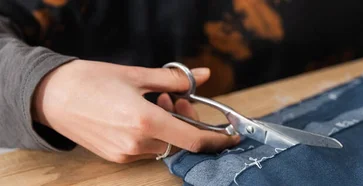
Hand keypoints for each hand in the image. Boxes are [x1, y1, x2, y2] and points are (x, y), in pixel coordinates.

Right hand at [33, 59, 239, 162]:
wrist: (49, 96)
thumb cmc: (90, 81)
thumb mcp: (137, 75)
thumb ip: (174, 80)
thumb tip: (202, 76)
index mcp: (146, 121)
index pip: (195, 140)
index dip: (218, 139)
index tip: (232, 134)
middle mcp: (137, 142)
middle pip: (181, 141)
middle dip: (188, 120)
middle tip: (179, 98)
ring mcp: (125, 153)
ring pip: (165, 144)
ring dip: (170, 125)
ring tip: (156, 102)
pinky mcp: (116, 157)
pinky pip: (147, 148)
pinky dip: (154, 133)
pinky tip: (143, 114)